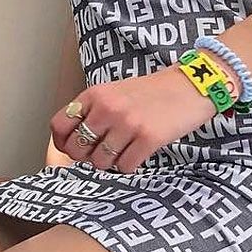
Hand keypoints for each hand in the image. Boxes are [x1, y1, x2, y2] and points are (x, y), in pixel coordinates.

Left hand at [51, 68, 215, 173]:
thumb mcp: (114, 91)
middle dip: (86, 157)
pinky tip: (137, 153)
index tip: (72, 148)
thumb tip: (71, 141)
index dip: (62, 142)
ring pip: (100, 162)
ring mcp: (127, 123)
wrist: (191, 85)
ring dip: (110, 163)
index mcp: (95, 94)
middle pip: (77, 148)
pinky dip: (129, 165)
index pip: (59, 125)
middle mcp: (107, 108)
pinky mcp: (148, 138)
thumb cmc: (152, 92)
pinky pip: (125, 166)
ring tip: (122, 151)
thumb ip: (92, 111)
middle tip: (100, 154)